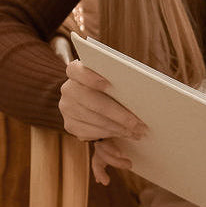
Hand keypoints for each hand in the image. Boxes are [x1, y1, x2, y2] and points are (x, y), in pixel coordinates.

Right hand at [60, 59, 146, 184]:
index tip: (108, 84)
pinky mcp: (70, 126)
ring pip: (94, 121)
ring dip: (118, 129)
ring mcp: (66, 109)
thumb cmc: (108, 83)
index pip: (75, 70)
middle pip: (93, 102)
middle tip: (138, 124)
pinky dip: (109, 135)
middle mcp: (67, 90)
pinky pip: (91, 133)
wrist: (90, 96)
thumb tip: (137, 85)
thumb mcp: (109, 76)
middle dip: (119, 115)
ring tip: (136, 132)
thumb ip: (115, 78)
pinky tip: (123, 135)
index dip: (90, 77)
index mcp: (75, 72)